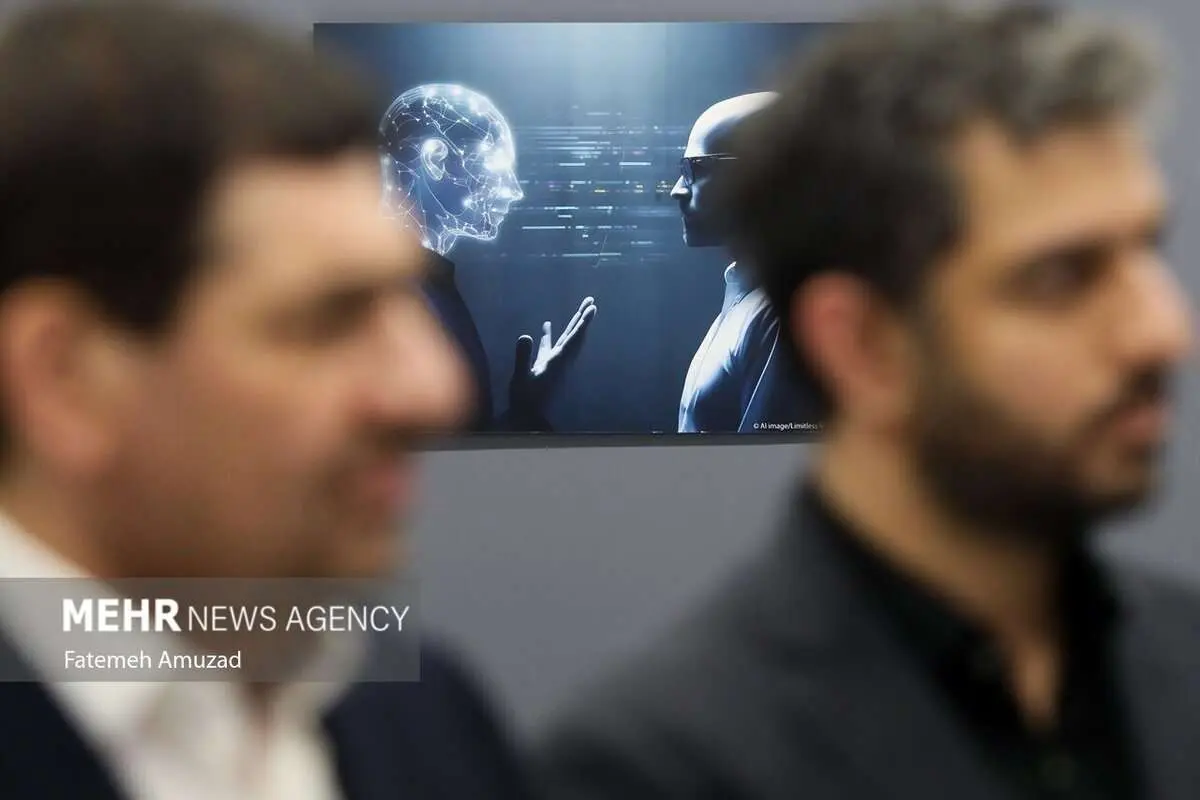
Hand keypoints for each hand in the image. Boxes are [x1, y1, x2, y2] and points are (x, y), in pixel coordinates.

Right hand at [508, 296, 596, 422]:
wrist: (527, 419)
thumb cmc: (524, 401)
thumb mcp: (521, 379)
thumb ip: (523, 358)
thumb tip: (526, 335)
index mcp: (557, 362)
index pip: (573, 338)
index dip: (583, 323)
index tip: (592, 309)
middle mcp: (561, 361)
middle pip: (575, 336)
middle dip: (583, 318)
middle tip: (591, 301)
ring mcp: (554, 364)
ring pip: (566, 340)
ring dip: (573, 324)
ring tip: (580, 309)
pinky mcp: (546, 368)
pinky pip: (551, 346)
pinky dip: (551, 335)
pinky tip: (547, 325)